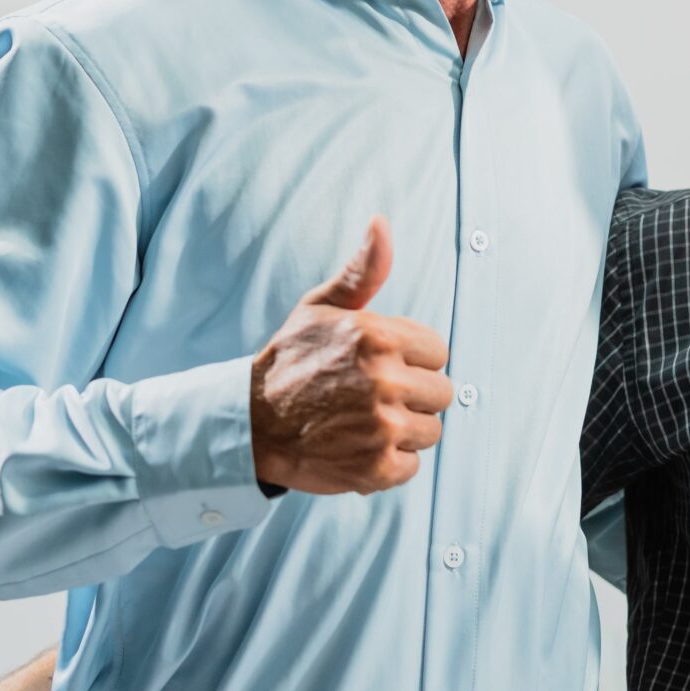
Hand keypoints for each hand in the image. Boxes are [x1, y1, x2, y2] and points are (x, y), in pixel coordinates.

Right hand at [250, 216, 453, 494]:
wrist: (250, 424)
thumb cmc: (290, 361)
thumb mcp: (321, 308)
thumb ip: (363, 271)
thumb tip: (381, 223)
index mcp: (378, 336)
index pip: (437, 351)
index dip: (411, 359)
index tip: (380, 365)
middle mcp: (385, 381)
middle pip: (440, 393)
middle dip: (412, 395)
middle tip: (371, 397)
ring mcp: (382, 427)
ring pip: (430, 431)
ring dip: (403, 430)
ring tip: (363, 422)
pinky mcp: (376, 467)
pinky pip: (411, 465)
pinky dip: (389, 463)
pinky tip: (359, 447)